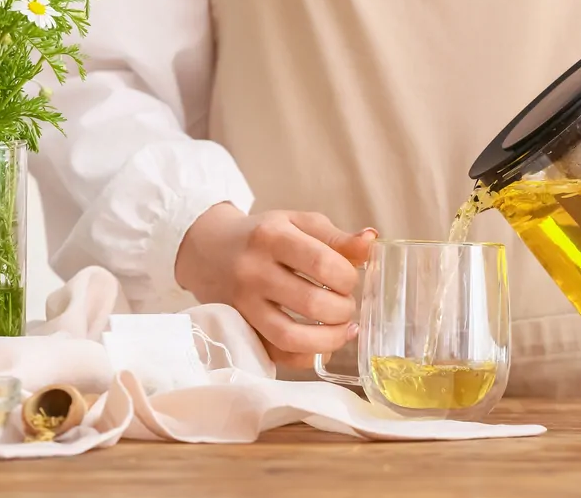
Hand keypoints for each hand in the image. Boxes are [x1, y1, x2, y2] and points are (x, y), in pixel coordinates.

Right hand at [175, 203, 376, 368]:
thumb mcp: (297, 223)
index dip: (347, 277)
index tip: (351, 280)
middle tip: (347, 306)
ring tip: (343, 330)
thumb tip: (372, 241)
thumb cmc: (264, 235)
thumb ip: (336, 237)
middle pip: (311, 302)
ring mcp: (243, 304)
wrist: (208, 249)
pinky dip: (305, 357)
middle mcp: (253, 271)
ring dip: (328, 339)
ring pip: (290, 336)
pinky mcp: (238, 328)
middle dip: (343, 310)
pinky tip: (321, 345)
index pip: (321, 263)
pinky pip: (275, 353)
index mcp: (272, 237)